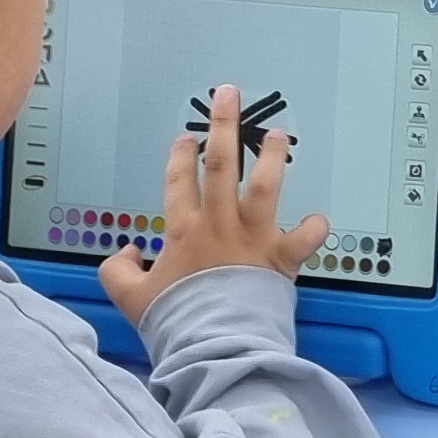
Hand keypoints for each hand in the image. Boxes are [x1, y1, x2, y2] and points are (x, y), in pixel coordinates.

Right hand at [99, 83, 328, 319]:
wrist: (211, 343)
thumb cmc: (173, 319)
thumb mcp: (130, 297)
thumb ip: (118, 271)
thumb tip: (127, 252)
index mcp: (183, 229)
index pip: (180, 180)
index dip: (180, 156)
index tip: (185, 137)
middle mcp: (220, 223)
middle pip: (221, 163)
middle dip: (223, 124)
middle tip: (229, 94)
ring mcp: (253, 237)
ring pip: (265, 186)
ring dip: (272, 157)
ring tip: (277, 133)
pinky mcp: (281, 258)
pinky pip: (304, 238)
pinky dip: (314, 228)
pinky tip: (319, 219)